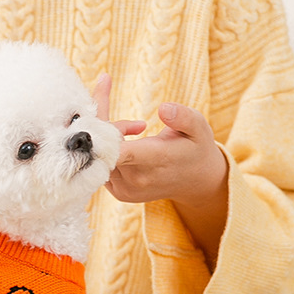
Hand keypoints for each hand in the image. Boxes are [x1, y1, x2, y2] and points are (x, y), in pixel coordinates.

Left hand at [92, 75, 228, 264]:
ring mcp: (124, 189)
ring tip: (137, 127)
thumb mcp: (199, 128)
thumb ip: (184, 117)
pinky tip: (127, 139)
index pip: (119, 151)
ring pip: (100, 153)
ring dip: (109, 134)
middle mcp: (136, 178)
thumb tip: (163, 108)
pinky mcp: (118, 192)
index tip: (94, 106)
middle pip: (103, 145)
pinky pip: (101, 163)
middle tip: (121, 101)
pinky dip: (107, 146)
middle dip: (105, 119)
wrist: (198, 182)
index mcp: (155, 160)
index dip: (101, 130)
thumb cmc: (196, 148)